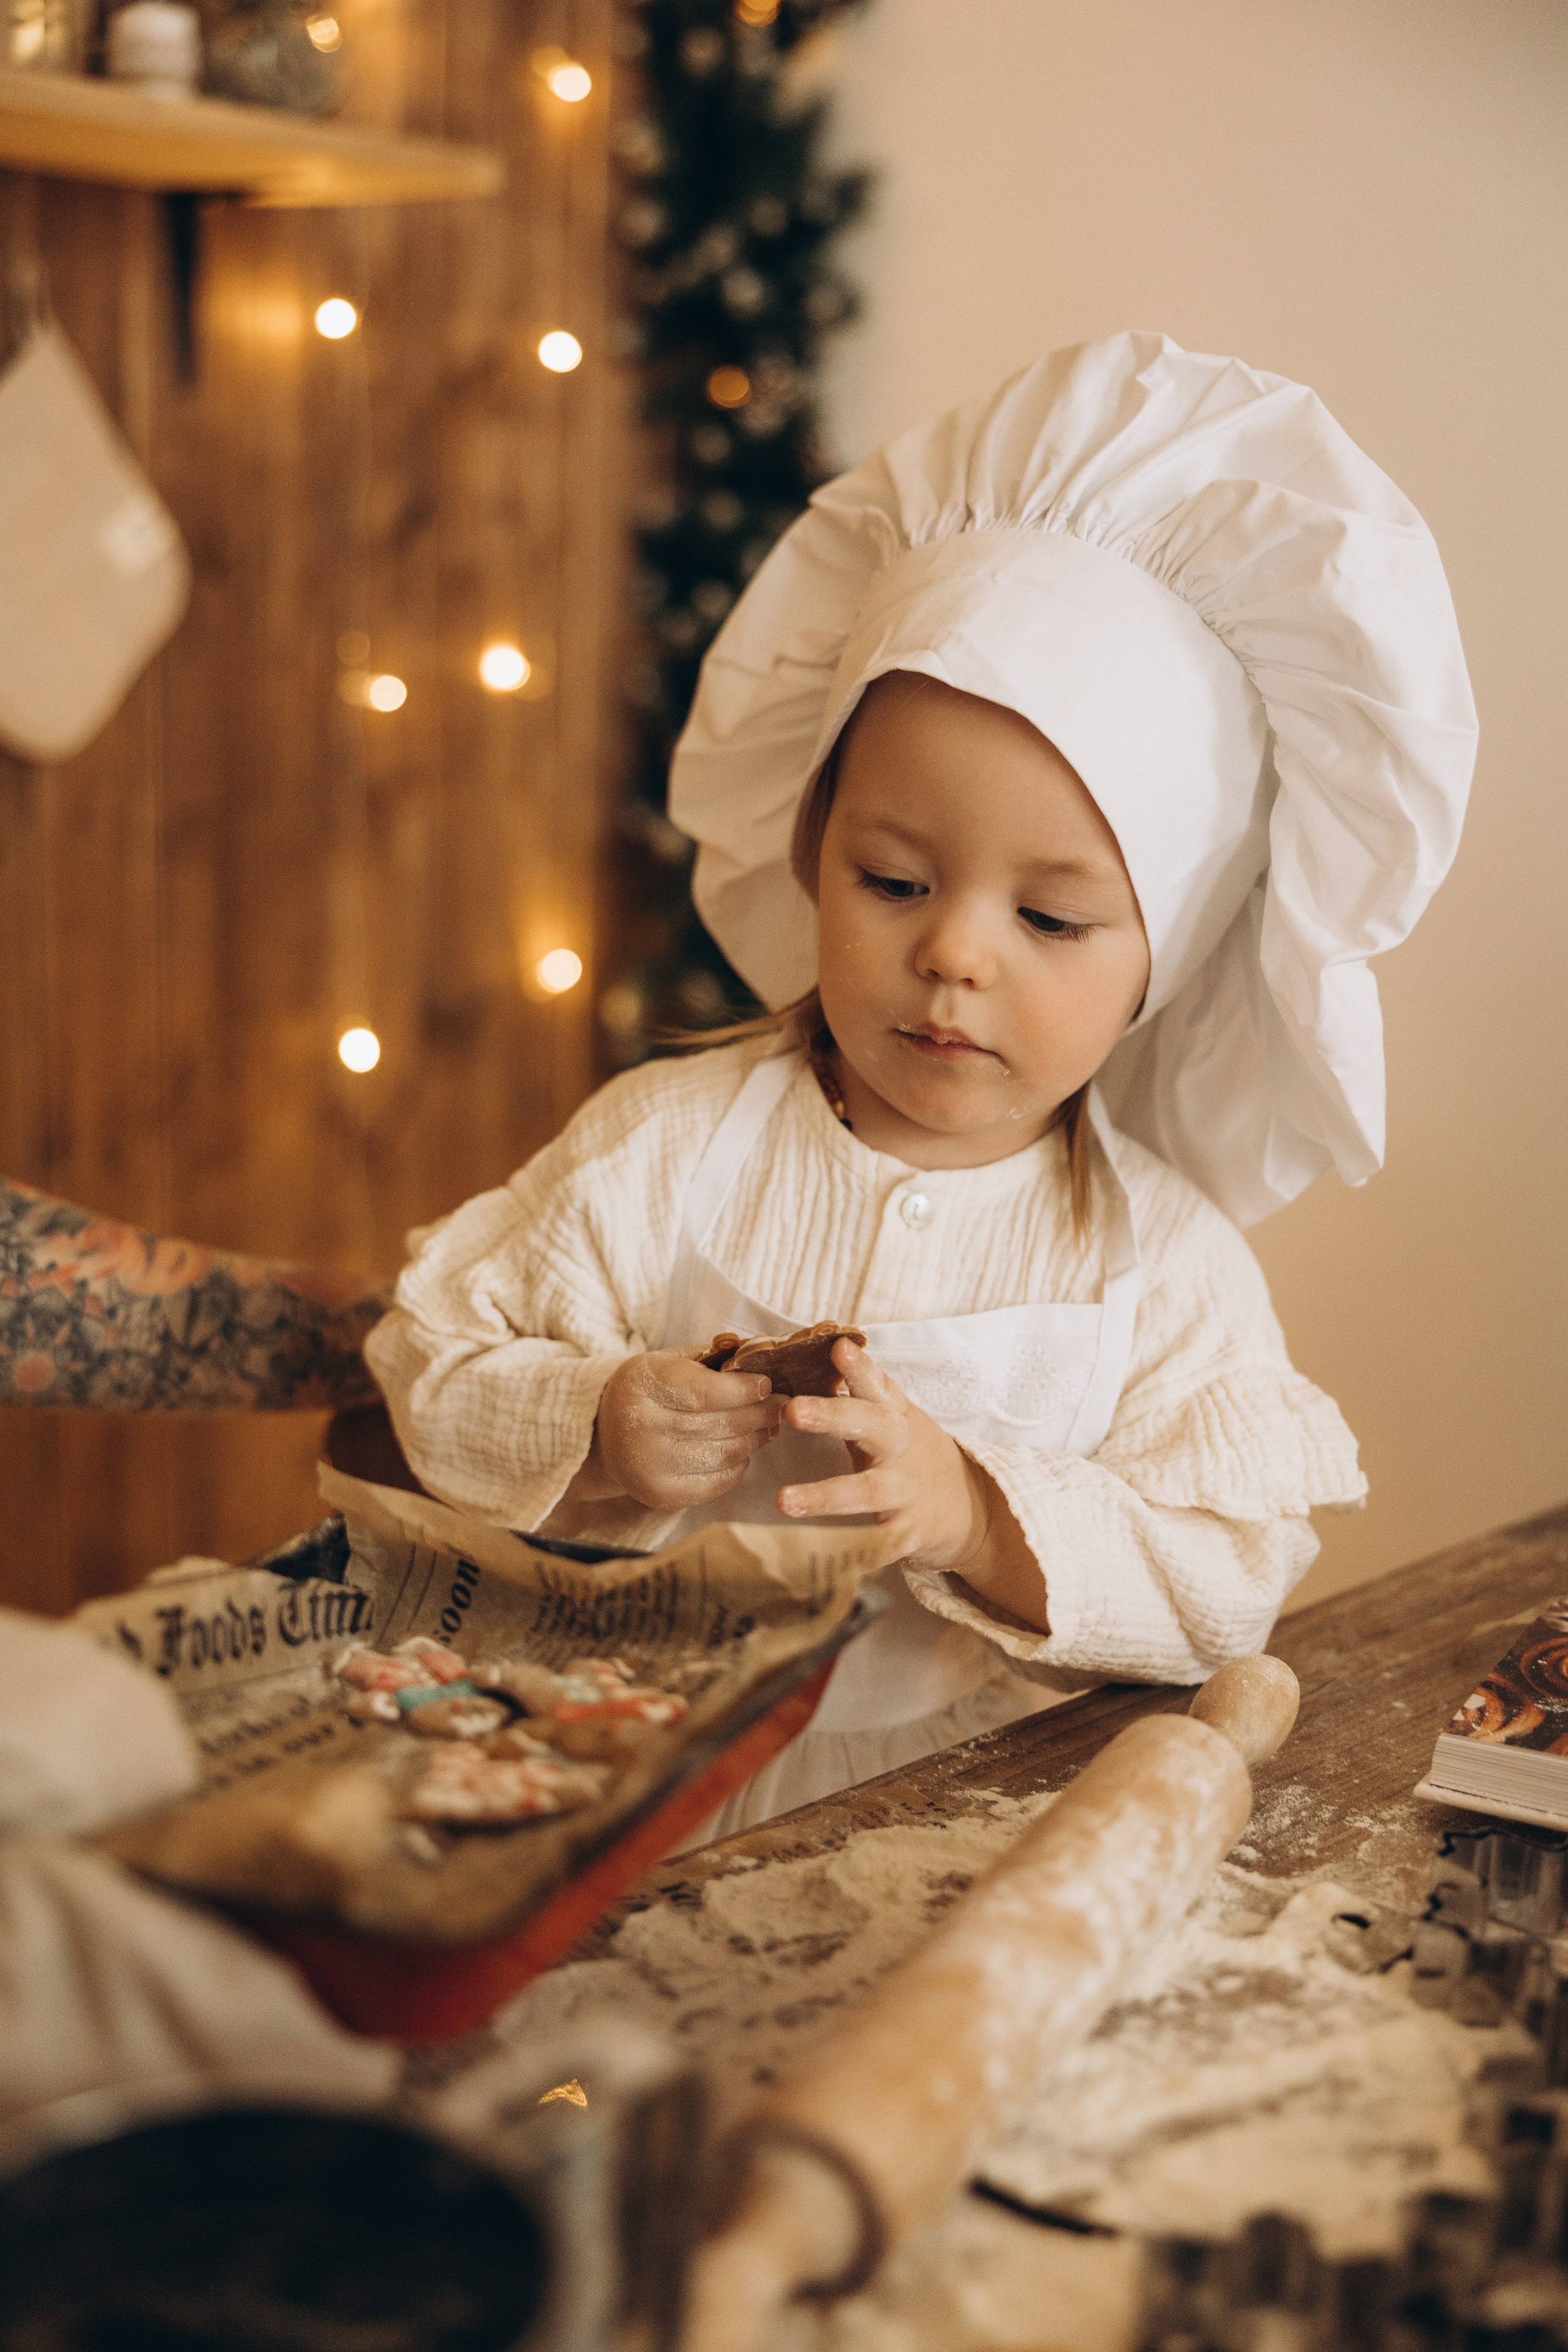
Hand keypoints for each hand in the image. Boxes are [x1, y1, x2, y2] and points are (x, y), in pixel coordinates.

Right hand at [586, 1349, 780, 1510]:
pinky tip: (745, 1449)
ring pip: (723, 1454)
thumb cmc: (649, 1390)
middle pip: (719, 1424)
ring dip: (754, 1439)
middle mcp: (639, 1429)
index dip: (742, 1390)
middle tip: (780, 1406)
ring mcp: (649, 1467)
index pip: (703, 1392)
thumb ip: (715, 1356)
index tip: (767, 1385)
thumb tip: (764, 1345)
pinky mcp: (660, 1495)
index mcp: (641, 1386)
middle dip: (758, 1414)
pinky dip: (738, 1465)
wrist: (606, 1435)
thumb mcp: (670, 1361)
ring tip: (769, 1426)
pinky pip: (716, 1482)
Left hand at [775, 1340, 988, 1571]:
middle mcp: (903, 1450)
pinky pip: (877, 1545)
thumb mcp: (896, 1419)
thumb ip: (864, 1392)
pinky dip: (853, 1554)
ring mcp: (908, 1493)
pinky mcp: (909, 1534)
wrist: (972, 1511)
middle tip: (793, 1410)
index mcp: (896, 1418)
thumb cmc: (914, 1456)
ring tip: (783, 1500)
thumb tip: (825, 1349)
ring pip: (868, 1492)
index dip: (860, 1367)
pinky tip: (821, 1562)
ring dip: (826, 1497)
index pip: (877, 1386)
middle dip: (833, 1416)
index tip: (837, 1347)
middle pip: (872, 1427)